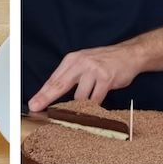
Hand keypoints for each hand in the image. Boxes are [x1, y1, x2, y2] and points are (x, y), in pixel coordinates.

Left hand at [28, 44, 142, 111]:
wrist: (129, 54)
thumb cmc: (104, 61)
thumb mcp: (83, 63)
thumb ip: (69, 76)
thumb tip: (51, 93)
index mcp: (72, 60)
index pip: (53, 79)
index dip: (42, 93)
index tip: (33, 103)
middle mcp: (81, 63)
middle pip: (59, 85)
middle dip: (46, 98)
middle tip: (36, 108)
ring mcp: (94, 70)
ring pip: (79, 97)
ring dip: (79, 106)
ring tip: (81, 109)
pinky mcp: (106, 79)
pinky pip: (95, 99)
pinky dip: (93, 106)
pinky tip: (93, 108)